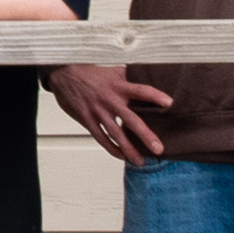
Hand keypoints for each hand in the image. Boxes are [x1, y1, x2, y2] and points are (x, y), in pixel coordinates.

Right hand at [50, 62, 170, 163]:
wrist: (63, 74)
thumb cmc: (90, 73)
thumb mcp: (112, 71)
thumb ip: (129, 78)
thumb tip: (147, 77)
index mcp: (118, 85)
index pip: (141, 91)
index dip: (155, 96)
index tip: (170, 103)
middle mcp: (110, 100)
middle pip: (131, 120)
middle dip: (146, 136)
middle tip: (159, 149)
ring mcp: (98, 112)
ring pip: (116, 135)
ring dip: (129, 150)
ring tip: (141, 162)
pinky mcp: (88, 120)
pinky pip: (101, 138)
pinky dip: (112, 149)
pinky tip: (122, 156)